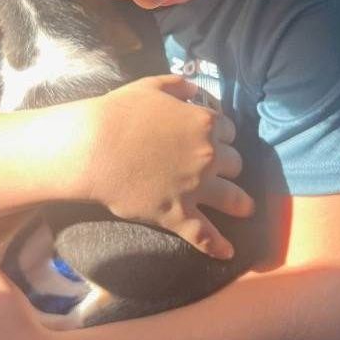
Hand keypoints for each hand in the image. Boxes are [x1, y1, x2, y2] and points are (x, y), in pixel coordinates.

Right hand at [89, 74, 254, 259]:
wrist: (94, 148)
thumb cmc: (119, 113)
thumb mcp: (151, 86)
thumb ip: (179, 86)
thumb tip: (195, 89)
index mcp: (204, 124)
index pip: (229, 131)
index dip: (221, 135)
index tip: (214, 140)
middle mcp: (208, 157)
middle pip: (235, 163)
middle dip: (229, 166)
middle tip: (220, 170)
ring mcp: (197, 189)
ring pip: (234, 199)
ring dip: (242, 204)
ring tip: (245, 208)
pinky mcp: (179, 215)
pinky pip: (205, 235)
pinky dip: (218, 246)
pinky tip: (228, 252)